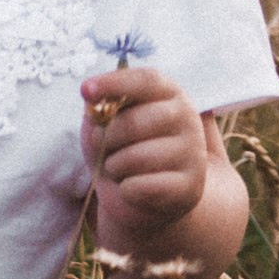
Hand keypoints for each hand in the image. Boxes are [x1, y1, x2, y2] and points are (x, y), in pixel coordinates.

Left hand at [81, 66, 208, 230]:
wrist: (146, 197)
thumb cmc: (123, 152)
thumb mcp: (107, 126)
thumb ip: (101, 110)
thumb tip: (92, 101)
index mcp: (170, 95)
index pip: (147, 80)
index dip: (115, 83)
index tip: (85, 90)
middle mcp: (188, 119)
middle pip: (134, 121)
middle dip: (106, 138)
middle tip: (104, 146)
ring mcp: (193, 153)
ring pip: (136, 157)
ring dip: (114, 166)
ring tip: (119, 168)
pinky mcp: (190, 186)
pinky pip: (141, 186)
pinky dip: (125, 190)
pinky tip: (132, 188)